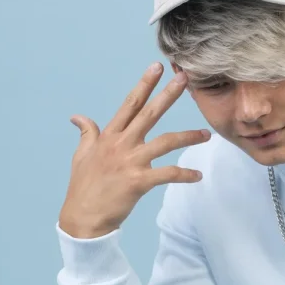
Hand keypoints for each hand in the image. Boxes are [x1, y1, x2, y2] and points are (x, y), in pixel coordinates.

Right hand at [59, 62, 210, 238]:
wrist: (82, 217)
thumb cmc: (84, 186)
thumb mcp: (82, 155)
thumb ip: (87, 132)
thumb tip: (77, 116)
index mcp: (109, 136)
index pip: (129, 104)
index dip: (144, 84)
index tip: (157, 67)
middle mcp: (121, 145)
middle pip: (148, 114)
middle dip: (167, 95)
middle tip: (185, 79)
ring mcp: (130, 162)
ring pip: (165, 143)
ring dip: (188, 137)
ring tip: (207, 135)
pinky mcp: (138, 182)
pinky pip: (167, 174)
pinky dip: (184, 174)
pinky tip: (198, 175)